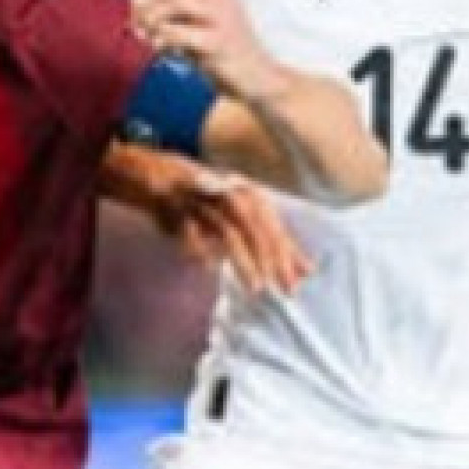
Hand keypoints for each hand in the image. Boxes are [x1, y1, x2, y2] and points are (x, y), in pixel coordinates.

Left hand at [136, 0, 280, 102]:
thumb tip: (138, 10)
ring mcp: (221, 17)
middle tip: (137, 24)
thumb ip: (174, 14)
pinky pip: (178, 34)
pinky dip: (163, 41)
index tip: (138, 9)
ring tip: (148, 37)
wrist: (257, 78)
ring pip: (175, 3)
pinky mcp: (217, 42)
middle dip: (146, 3)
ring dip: (153, 20)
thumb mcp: (198, 25)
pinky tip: (161, 51)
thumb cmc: (222, 53)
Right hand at [166, 168, 313, 295]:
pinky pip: (190, 233)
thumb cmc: (209, 203)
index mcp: (249, 197)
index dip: (289, 253)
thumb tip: (306, 271)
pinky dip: (200, 250)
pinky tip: (208, 269)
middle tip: (283, 288)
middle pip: (257, 230)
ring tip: (255, 287)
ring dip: (244, 260)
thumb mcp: (243, 217)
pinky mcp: (177, 211)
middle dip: (272, 260)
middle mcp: (229, 197)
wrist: (162, 179)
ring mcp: (203, 204)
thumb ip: (271, 243)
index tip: (301, 279)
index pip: (274, 227)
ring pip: (229, 233)